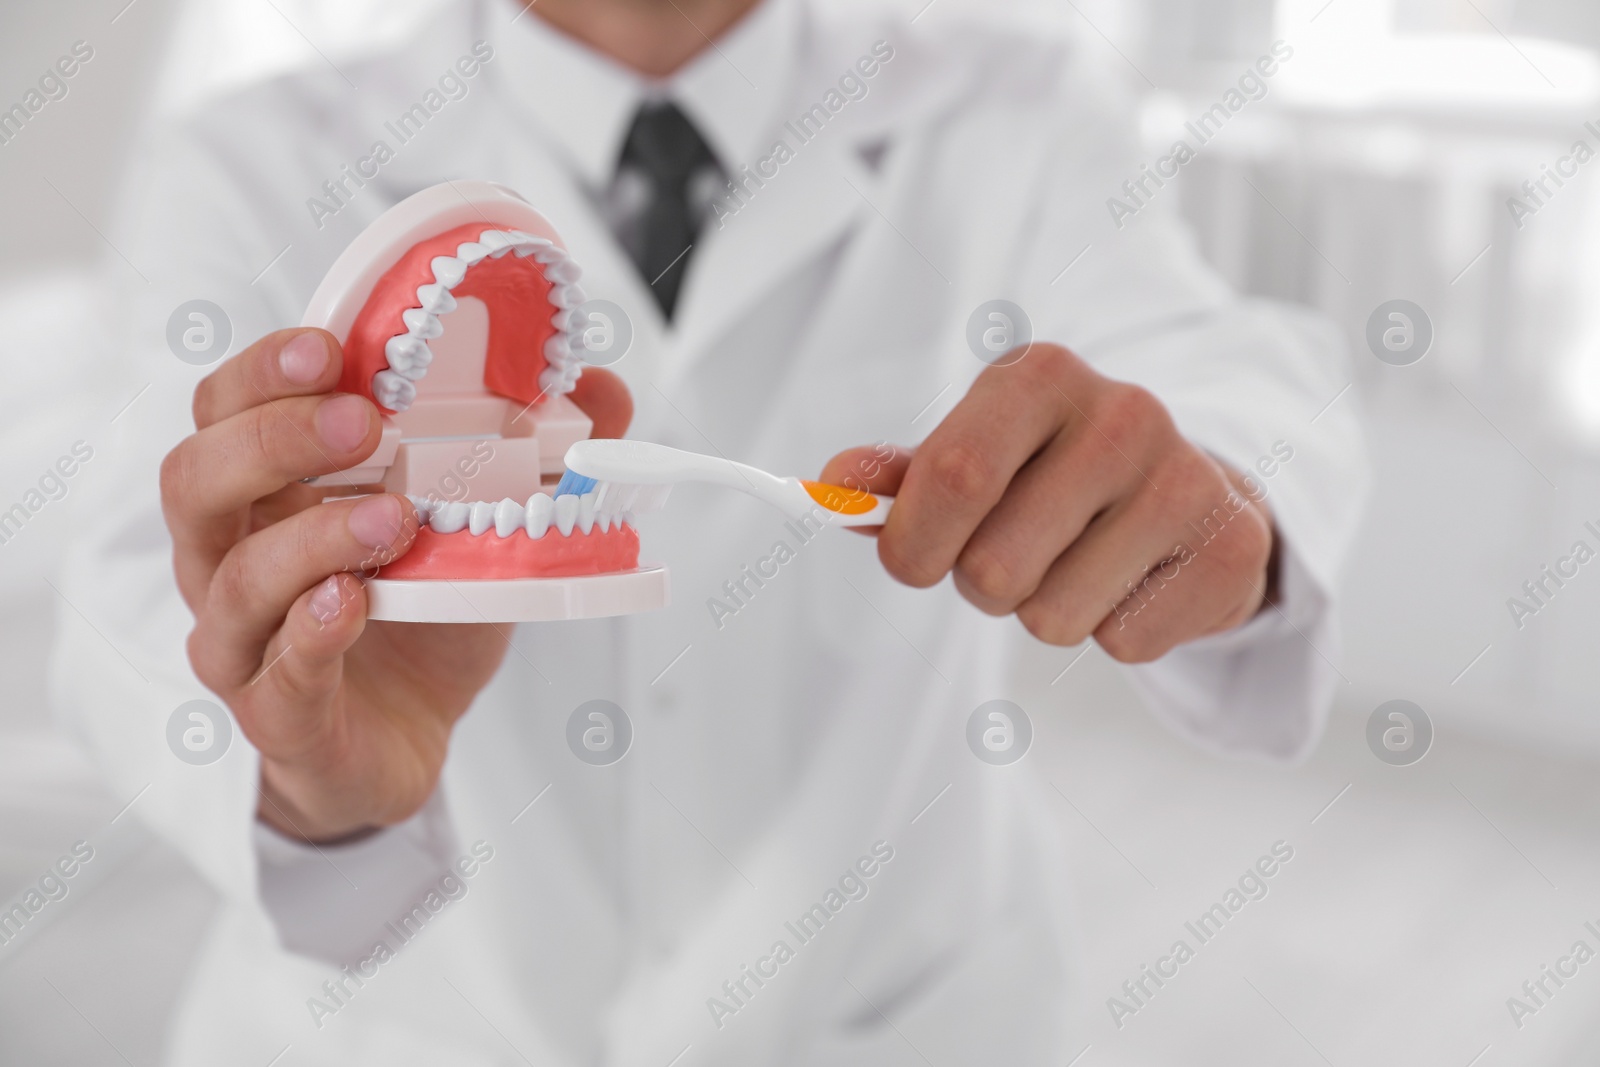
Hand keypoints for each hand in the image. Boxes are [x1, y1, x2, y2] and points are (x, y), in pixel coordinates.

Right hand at [161, 328, 631, 841]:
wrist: (402, 739)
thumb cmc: (417, 618)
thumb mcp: (479, 526)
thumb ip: (537, 454)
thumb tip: (604, 390)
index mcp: (265, 493)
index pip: (225, 410)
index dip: (263, 372)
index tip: (330, 348)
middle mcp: (231, 558)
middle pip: (195, 478)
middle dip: (276, 438)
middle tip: (363, 422)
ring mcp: (244, 641)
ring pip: (236, 578)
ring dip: (312, 537)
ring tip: (392, 518)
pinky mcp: (279, 716)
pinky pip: (277, 673)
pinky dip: (313, 633)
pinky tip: (351, 603)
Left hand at [821, 345, 1275, 661]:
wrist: (1187, 487)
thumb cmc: (1053, 473)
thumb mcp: (975, 453)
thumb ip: (901, 476)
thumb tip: (830, 487)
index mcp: (1041, 376)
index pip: (952, 476)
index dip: (913, 544)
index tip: (913, 560)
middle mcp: (1122, 413)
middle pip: (993, 568)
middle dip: (983, 585)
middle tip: (1017, 553)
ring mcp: (1186, 479)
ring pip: (1052, 618)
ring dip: (1046, 612)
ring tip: (1077, 562)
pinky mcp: (1229, 548)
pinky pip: (1121, 643)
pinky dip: (1112, 628)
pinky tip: (1133, 578)